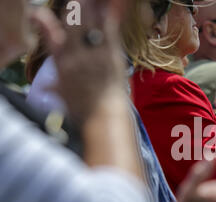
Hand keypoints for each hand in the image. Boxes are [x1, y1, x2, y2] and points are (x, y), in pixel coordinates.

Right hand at [32, 0, 128, 123]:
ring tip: (90, 2)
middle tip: (78, 2)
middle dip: (75, 11)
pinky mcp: (112, 57)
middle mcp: (76, 56)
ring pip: (90, 25)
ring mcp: (95, 55)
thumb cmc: (84, 112)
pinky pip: (109, 32)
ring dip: (90, 11)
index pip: (51, 37)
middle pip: (73, 26)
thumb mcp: (63, 96)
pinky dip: (107, 19)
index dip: (47, 22)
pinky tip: (108, 9)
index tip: (47, 14)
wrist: (104, 118)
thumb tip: (45, 89)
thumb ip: (53, 87)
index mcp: (62, 65)